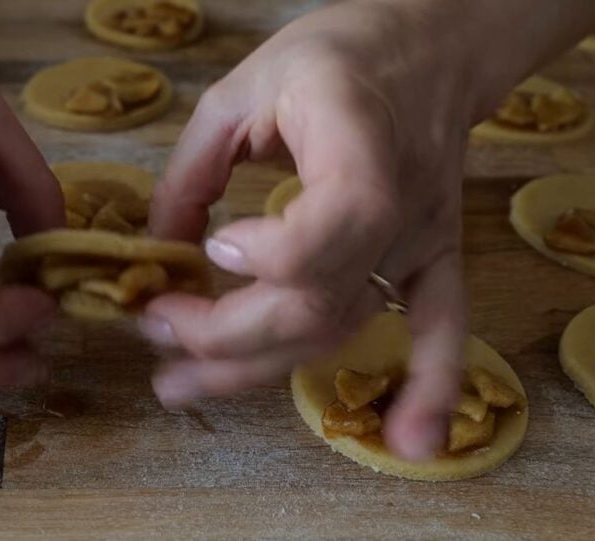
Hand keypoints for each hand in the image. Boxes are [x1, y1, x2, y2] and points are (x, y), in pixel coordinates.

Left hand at [142, 1, 475, 459]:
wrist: (430, 47)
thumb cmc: (333, 56)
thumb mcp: (241, 89)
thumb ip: (193, 169)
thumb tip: (158, 249)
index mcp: (356, 146)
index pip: (327, 231)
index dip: (264, 258)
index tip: (211, 249)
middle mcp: (399, 206)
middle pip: (316, 303)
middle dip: (222, 335)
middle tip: (153, 331)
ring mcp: (423, 240)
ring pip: (341, 328)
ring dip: (259, 369)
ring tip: (179, 385)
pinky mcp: (434, 257)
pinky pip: (442, 329)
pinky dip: (428, 387)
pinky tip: (411, 443)